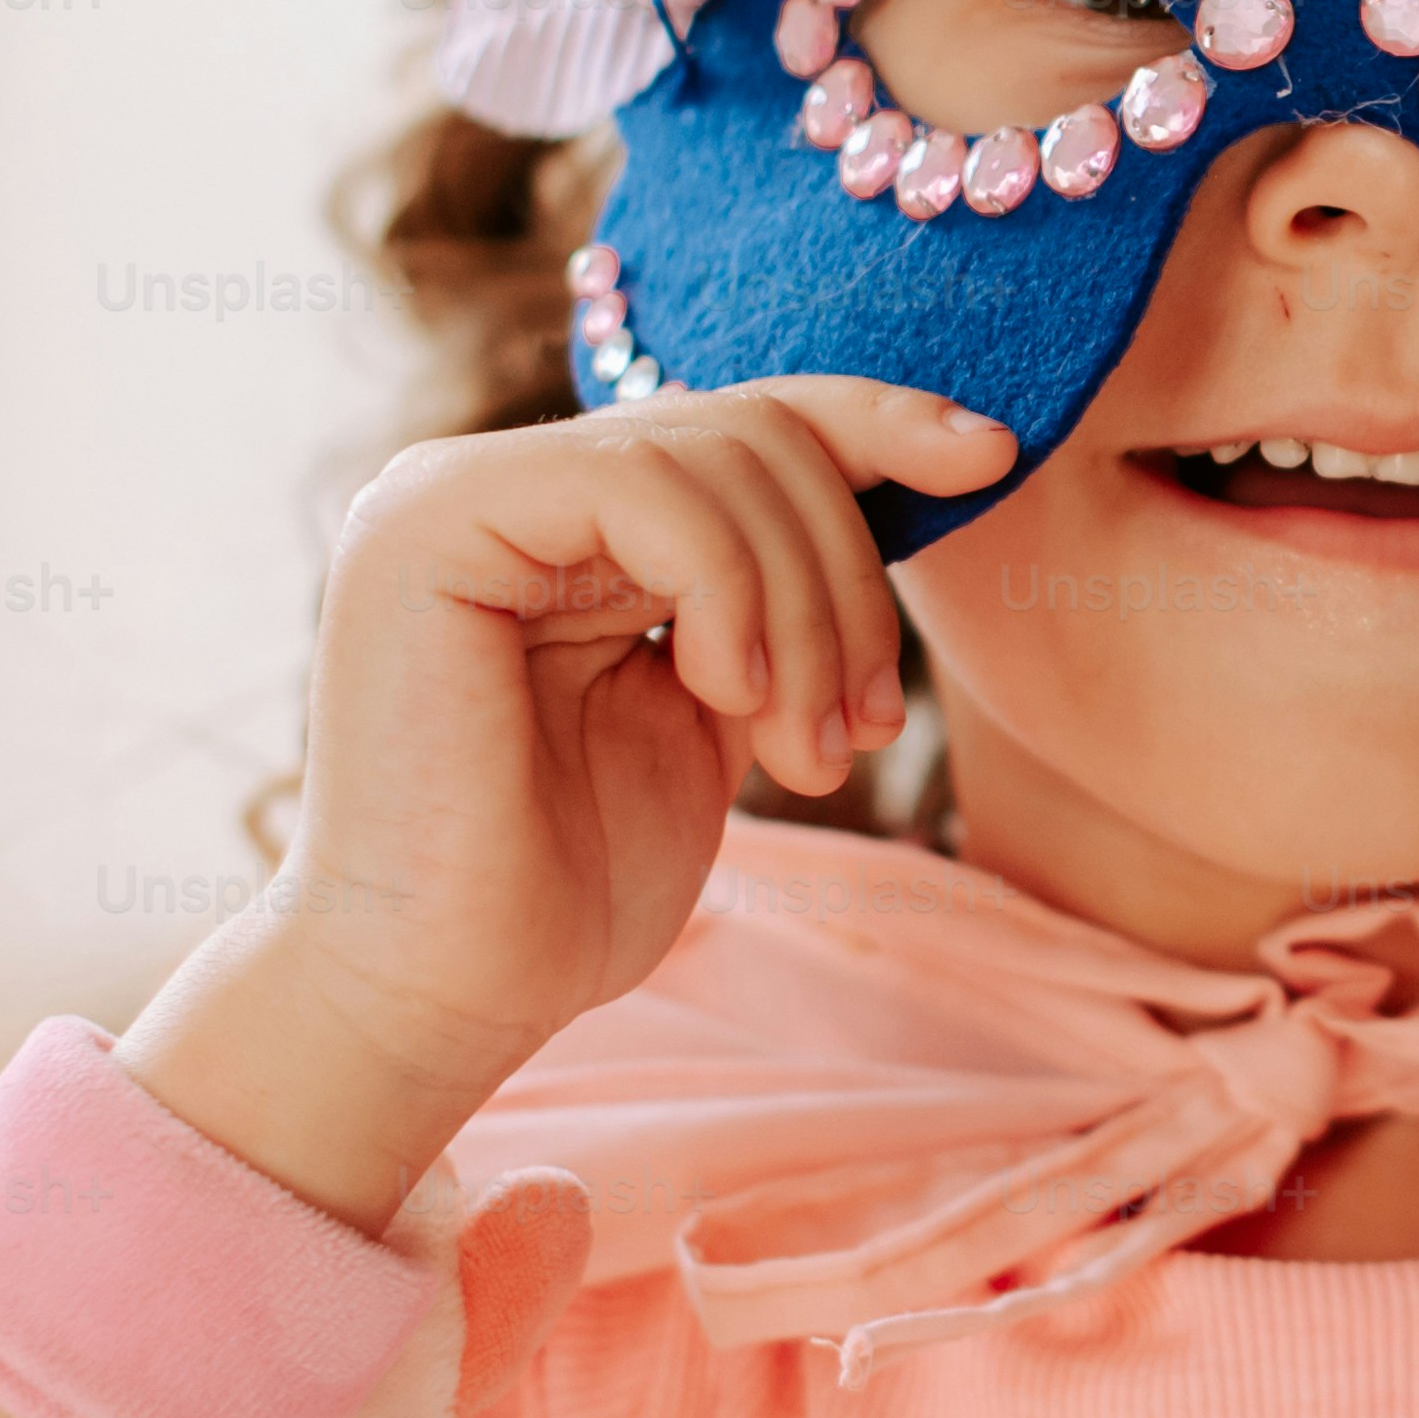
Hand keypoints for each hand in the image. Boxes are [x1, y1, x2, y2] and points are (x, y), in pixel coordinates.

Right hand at [132, 380, 1009, 1218]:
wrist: (451, 997)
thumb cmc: (573, 886)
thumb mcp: (723, 709)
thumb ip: (776, 598)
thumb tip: (913, 475)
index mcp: (568, 520)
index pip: (745, 420)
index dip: (876, 423)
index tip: (990, 460)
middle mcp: (507, 485)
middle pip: (755, 434)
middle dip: (848, 583)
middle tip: (861, 734)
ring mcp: (456, 491)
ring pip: (719, 455)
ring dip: (808, 614)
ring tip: (805, 754)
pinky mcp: (428, 524)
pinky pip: (648, 489)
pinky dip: (731, 594)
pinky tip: (728, 699)